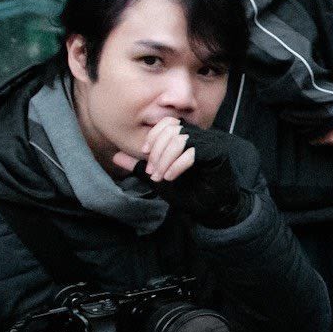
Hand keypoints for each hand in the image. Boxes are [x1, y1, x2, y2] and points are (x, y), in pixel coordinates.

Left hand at [114, 119, 244, 226]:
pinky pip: (191, 152)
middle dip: (156, 152)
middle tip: (152, 172)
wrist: (210, 209)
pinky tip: (171, 177)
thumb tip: (116, 156)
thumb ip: (139, 166)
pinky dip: (176, 165)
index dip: (153, 135)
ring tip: (161, 176)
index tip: (144, 153)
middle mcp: (200, 137)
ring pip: (179, 140)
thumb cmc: (188, 192)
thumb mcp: (158, 178)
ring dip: (164, 160)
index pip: (168, 122)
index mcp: (188, 138)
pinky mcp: (217, 154)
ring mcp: (210, 144)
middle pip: (172, 130)